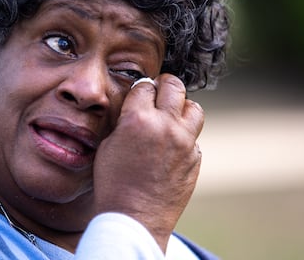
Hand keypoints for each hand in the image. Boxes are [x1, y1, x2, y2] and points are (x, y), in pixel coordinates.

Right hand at [93, 74, 203, 249]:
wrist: (134, 218)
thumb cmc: (114, 184)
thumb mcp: (108, 145)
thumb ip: (126, 121)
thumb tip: (136, 108)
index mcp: (138, 119)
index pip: (145, 85)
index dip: (140, 88)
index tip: (139, 92)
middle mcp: (165, 126)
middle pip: (174, 86)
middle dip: (164, 84)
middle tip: (158, 91)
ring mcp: (185, 143)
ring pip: (194, 108)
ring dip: (182, 107)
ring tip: (171, 114)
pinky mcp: (195, 159)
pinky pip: (194, 137)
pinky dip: (184, 136)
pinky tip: (171, 145)